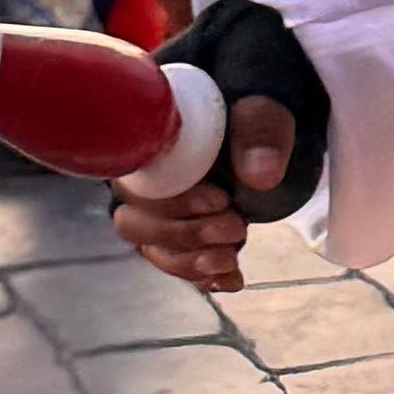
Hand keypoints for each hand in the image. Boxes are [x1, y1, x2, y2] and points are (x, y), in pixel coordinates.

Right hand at [113, 93, 307, 286]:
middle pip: (135, 224)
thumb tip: (260, 177)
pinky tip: (231, 279)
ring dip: (190, 262)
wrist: (262, 136)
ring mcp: (159, 216)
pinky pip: (178, 267)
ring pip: (153, 251)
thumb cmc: (249, 117)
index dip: (169, 201)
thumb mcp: (261, 113)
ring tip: (232, 258)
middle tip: (237, 227)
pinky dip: (203, 278)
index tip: (219, 199)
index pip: (132, 184)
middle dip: (184, 235)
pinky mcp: (181, 240)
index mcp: (148, 149)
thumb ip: (259, 134)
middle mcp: (143, 186)